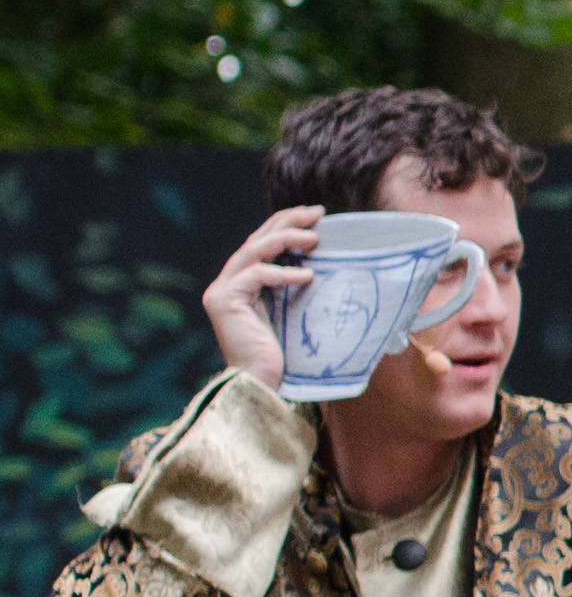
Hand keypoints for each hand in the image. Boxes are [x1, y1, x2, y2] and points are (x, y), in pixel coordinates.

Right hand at [201, 206, 321, 391]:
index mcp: (242, 284)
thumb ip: (294, 288)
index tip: (317, 215)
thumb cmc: (282, 355)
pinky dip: (281, 273)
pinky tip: (307, 276)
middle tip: (317, 212)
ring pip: (252, 251)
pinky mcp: (223, 302)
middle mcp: (227, 283)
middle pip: (255, 240)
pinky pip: (255, 276)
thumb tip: (324, 265)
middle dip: (286, 222)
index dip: (286, 225)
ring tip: (315, 238)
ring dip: (284, 240)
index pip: (261, 243)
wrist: (262, 384)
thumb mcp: (292, 312)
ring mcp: (221, 292)